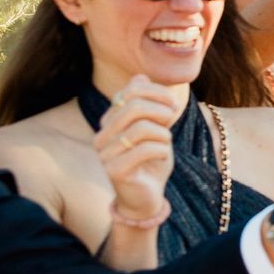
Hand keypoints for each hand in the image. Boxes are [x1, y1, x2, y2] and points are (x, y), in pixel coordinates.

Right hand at [95, 76, 185, 222]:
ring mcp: (105, 153)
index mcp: (109, 121)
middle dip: (162, 110)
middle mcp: (101, 135)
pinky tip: (163, 156)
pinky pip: (145, 149)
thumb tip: (139, 77)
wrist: (146, 197)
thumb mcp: (155, 128)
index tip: (172, 104)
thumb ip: (148, 104)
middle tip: (172, 120)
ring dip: (163, 134)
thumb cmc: (151, 160)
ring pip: (141, 128)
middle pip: (134, 106)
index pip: (130, 91)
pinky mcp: (114, 170)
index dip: (157, 92)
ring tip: (165, 143)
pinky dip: (162, 149)